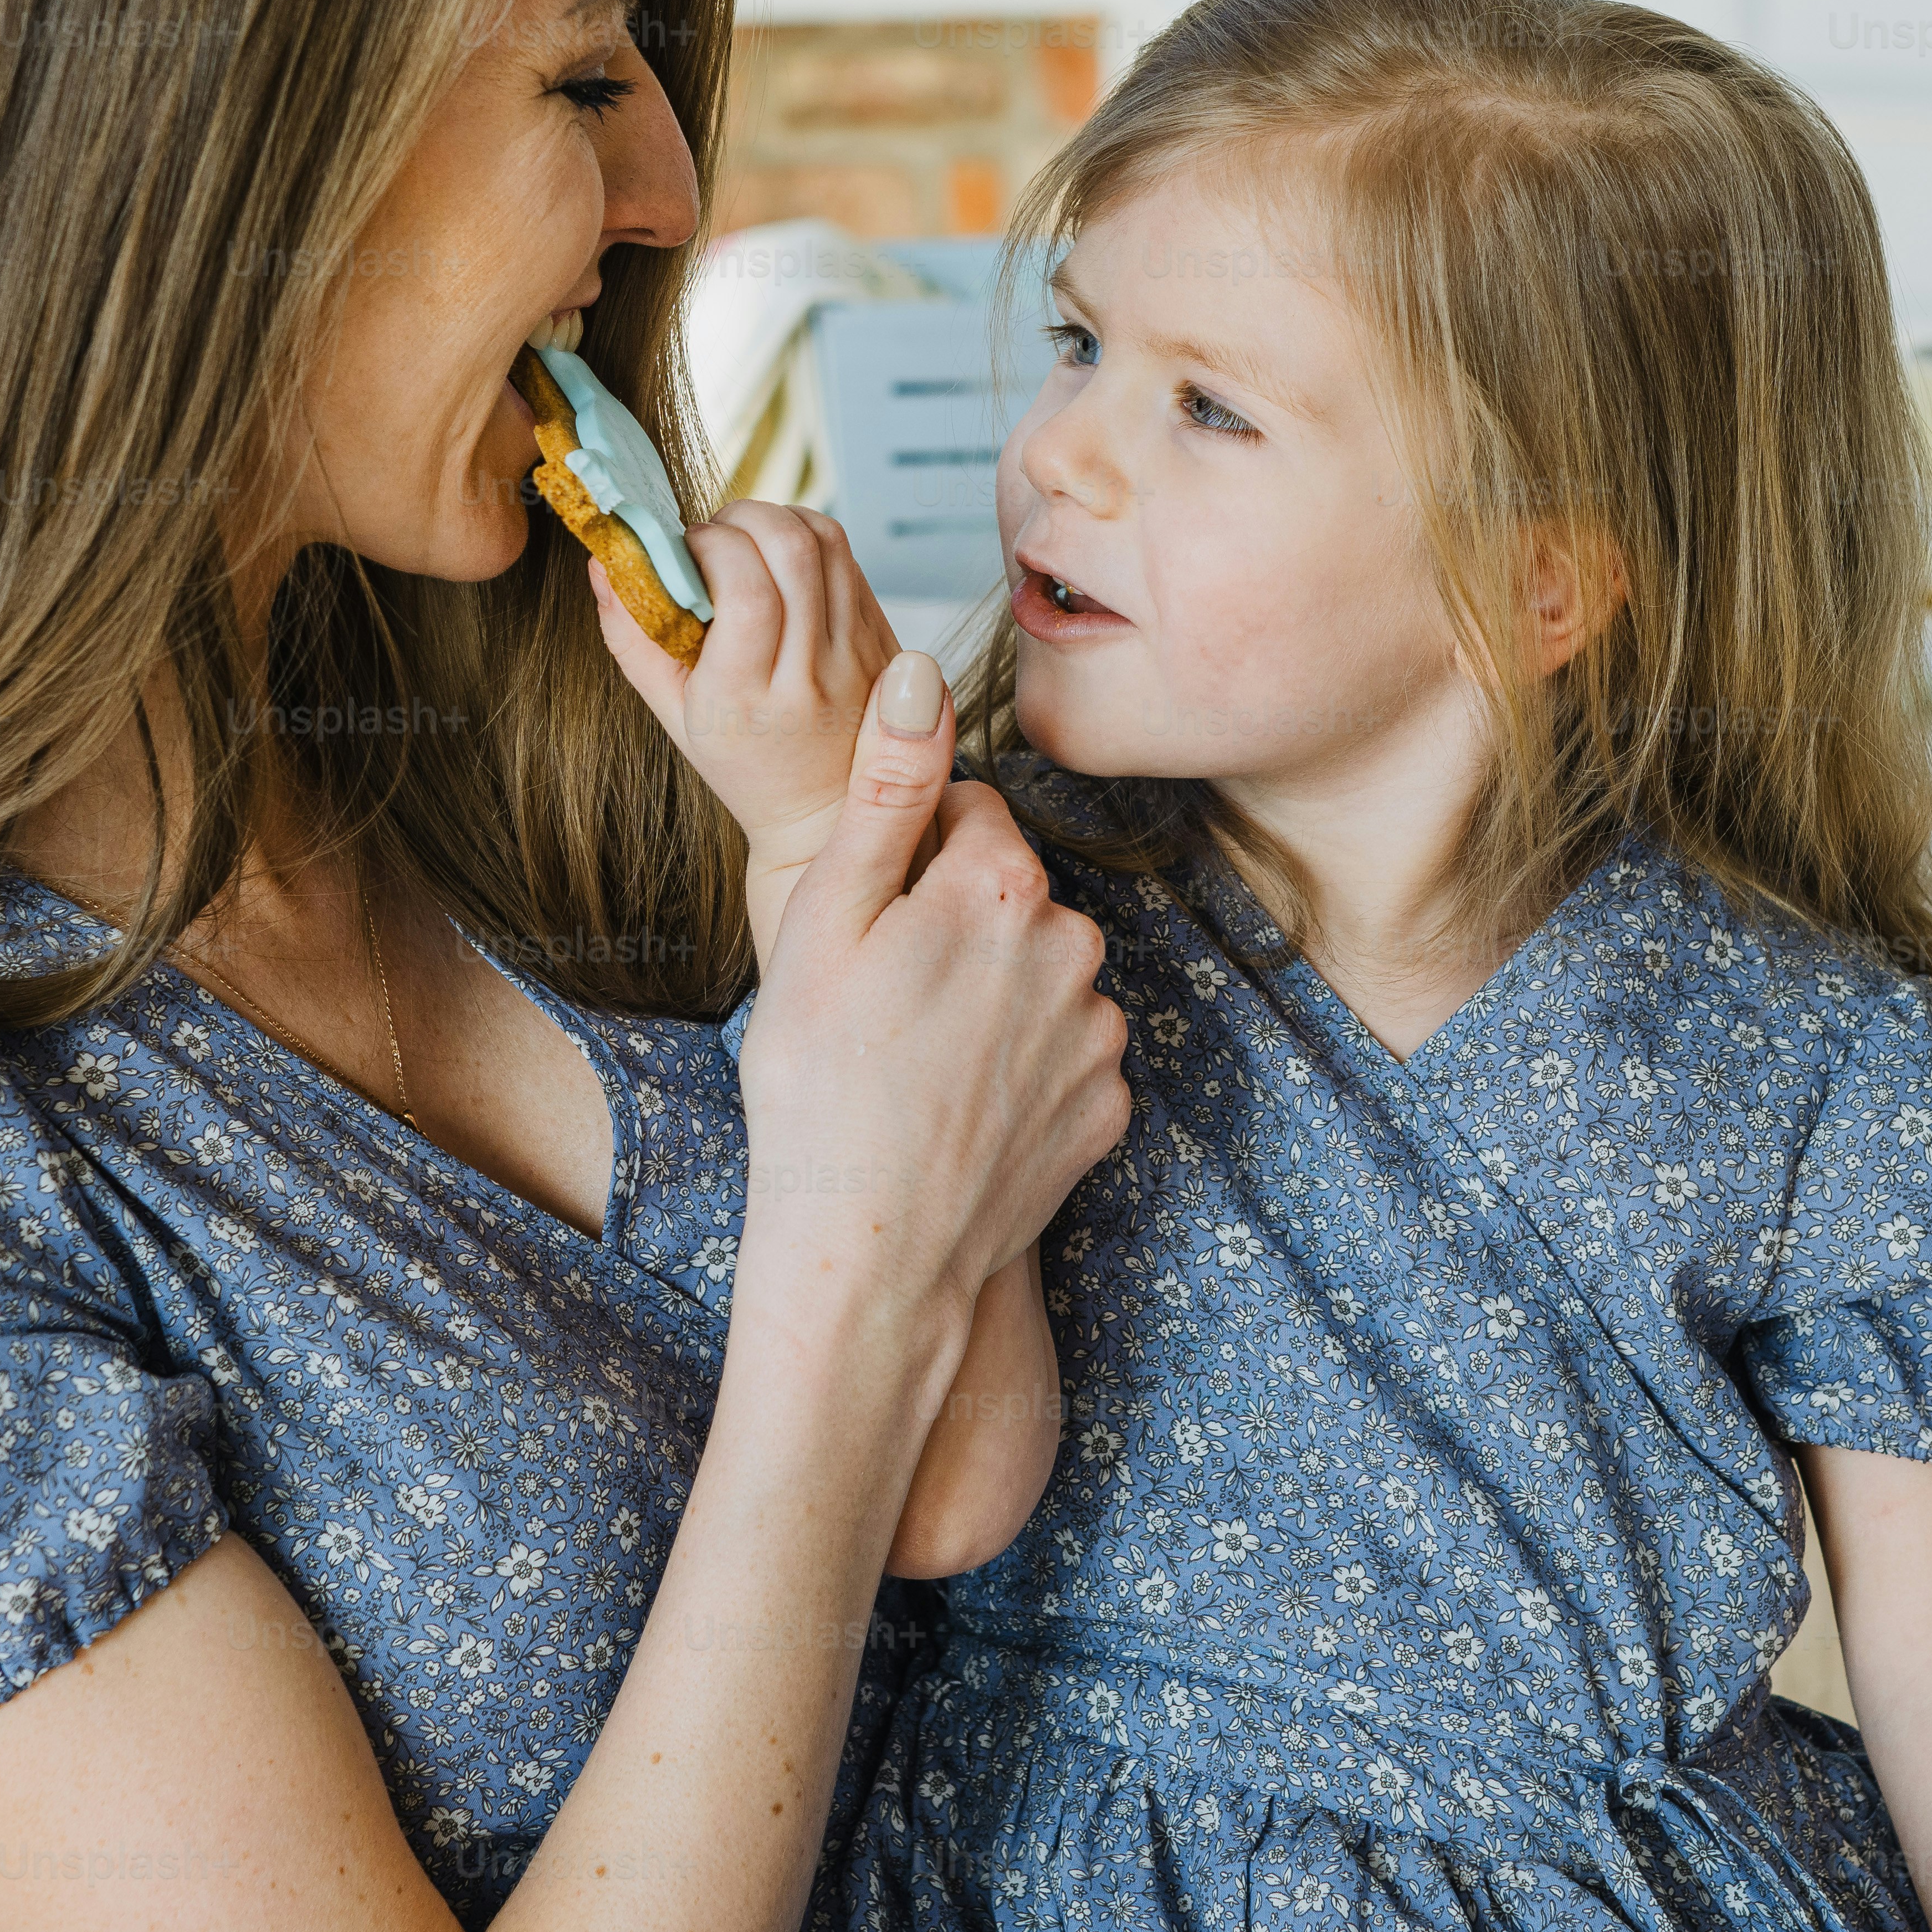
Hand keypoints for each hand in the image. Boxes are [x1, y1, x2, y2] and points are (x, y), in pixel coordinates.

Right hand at [589, 501, 898, 955]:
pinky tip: (780, 556)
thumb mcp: (673, 713)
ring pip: (826, 542)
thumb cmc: (743, 760)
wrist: (827, 811)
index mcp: (748, 698)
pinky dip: (808, 535)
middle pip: (791, 550)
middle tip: (713, 535)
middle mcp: (810, 674)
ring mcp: (857, 654)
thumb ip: (631, 637)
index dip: (711, 546)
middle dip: (743, 517)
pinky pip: (849, 557)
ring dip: (777, 517)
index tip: (685, 550)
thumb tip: (602, 563)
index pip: (746, 591)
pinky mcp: (883, 638)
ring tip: (745, 538)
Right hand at [731, 649, 1126, 1337]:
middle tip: (881, 1003)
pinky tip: (961, 1111)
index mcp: (1001, 886)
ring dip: (993, 1000)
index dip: (911, 858)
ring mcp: (1100, 1032)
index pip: (971, 814)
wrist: (871, 1258)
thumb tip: (920, 673)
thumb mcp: (825, 920)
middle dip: (957, 928)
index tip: (870, 922)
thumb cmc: (819, 1087)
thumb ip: (886, 788)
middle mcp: (1076, 946)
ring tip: (918, 1064)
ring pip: (1041, 976)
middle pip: (1013, 897)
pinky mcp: (1112, 1107)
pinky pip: (1065, 1056)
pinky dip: (1022, 1072)